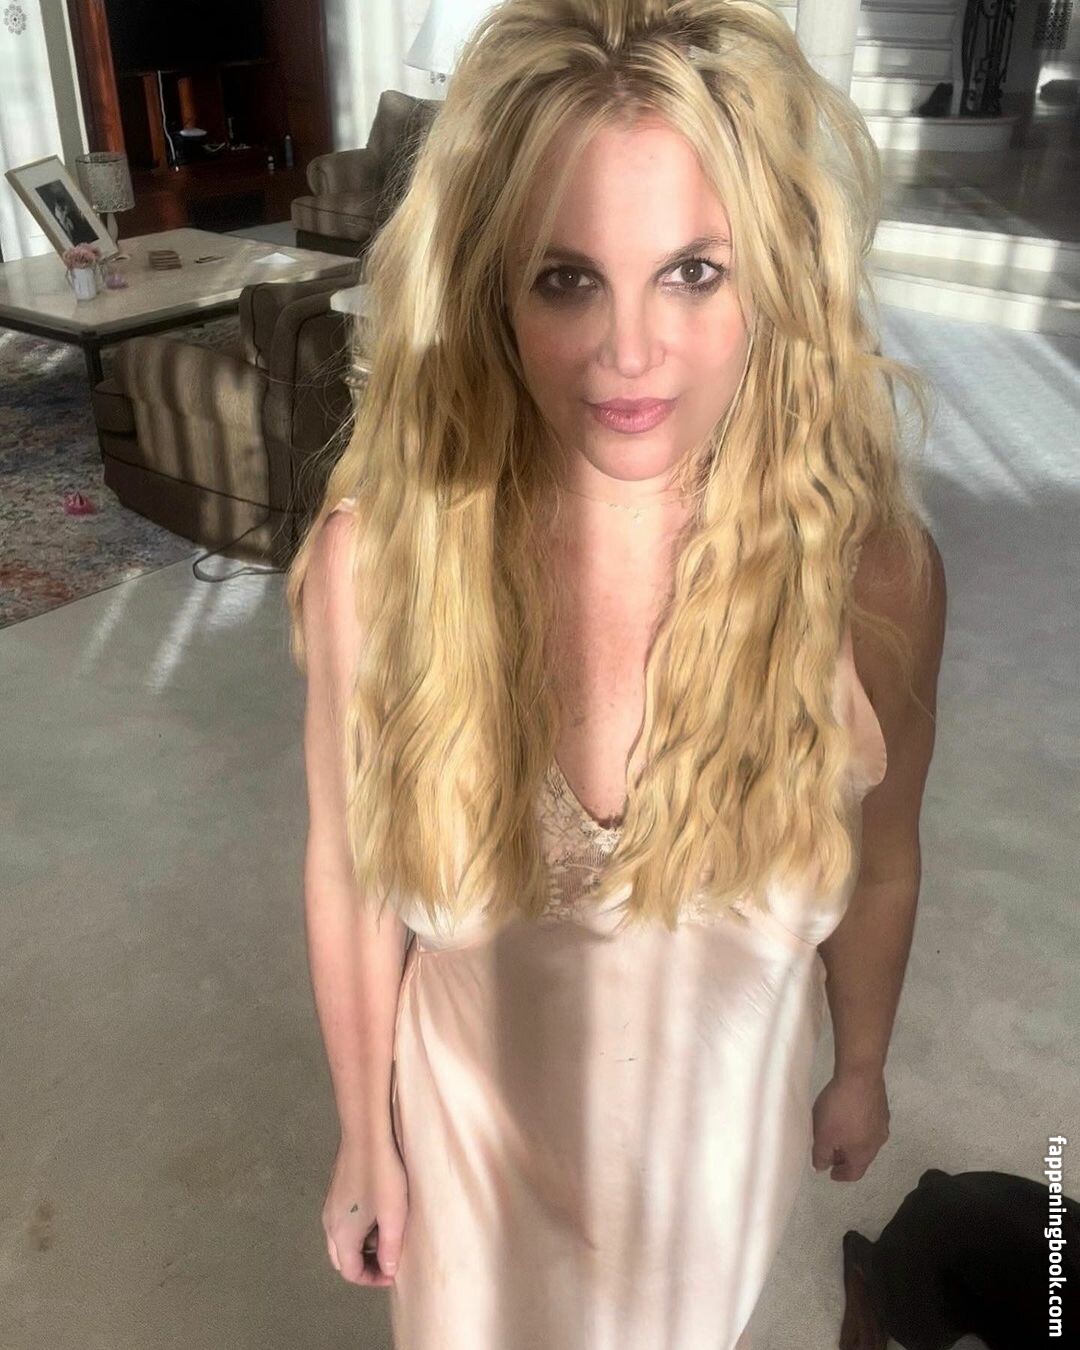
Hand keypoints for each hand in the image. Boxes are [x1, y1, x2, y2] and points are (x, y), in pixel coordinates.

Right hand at [322, 1133, 407, 1284]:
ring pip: (342, 1240)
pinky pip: (343, 1221)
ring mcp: (329, 1205)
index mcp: (341, 1236)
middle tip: (389, 1257)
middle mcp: (329, 1224)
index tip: (394, 1272)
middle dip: (365, 1264)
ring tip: (387, 1234)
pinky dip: (359, 1228)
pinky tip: (378, 1211)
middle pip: (343, 1258)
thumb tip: (388, 1270)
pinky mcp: (335, 1190)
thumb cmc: (382, 1176)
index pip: (351, 1273)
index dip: (372, 1279)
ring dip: (363, 1246)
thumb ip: (390, 1248)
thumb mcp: (393, 1216)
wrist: (365, 1134)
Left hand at [811, 1069, 889, 1180]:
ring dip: (852, 1141)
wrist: (860, 1074)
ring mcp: (882, 1123)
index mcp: (864, 1153)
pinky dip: (857, 1127)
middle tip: (831, 1152)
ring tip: (837, 1134)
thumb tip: (821, 1168)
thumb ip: (821, 1154)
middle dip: (845, 1157)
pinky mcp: (881, 1106)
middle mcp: (878, 1141)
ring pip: (866, 1140)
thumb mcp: (823, 1134)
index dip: (841, 1175)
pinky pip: (869, 1123)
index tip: (831, 1172)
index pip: (855, 1173)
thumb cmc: (840, 1108)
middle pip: (862, 1157)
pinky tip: (847, 1115)